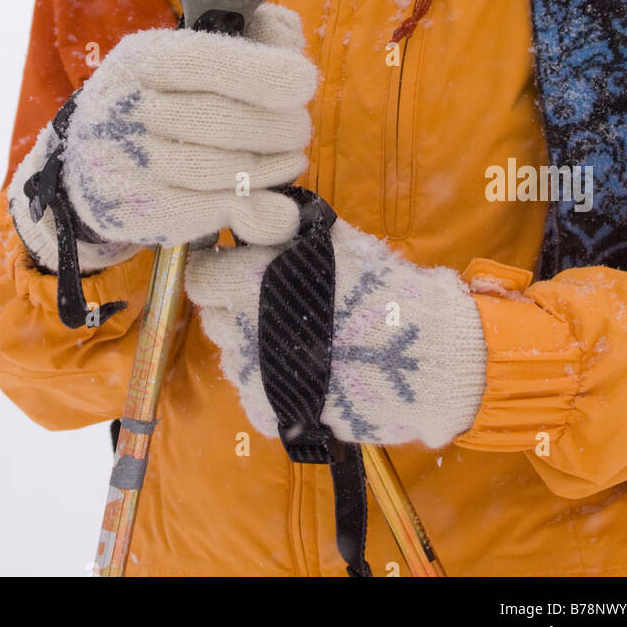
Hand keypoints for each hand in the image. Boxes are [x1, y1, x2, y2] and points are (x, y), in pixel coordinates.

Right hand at [8, 2, 317, 272]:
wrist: (92, 163)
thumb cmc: (167, 101)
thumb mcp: (196, 57)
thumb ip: (253, 35)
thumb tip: (290, 35)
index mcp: (142, 58)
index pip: (205, 62)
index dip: (261, 73)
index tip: (304, 84)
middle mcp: (123, 107)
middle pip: (221, 120)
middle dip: (278, 128)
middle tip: (299, 131)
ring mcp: (123, 163)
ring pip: (219, 170)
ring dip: (271, 168)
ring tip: (290, 160)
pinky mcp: (133, 212)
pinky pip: (209, 213)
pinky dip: (251, 208)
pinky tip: (270, 199)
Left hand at [184, 218, 487, 449]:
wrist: (427, 360)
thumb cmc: (386, 291)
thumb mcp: (337, 244)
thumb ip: (288, 231)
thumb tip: (257, 213)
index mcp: (252, 282)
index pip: (200, 277)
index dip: (217, 271)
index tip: (235, 268)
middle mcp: (244, 331)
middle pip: (215, 317)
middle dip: (235, 306)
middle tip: (274, 301)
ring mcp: (257, 378)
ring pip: (234, 355)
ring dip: (253, 343)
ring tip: (298, 336)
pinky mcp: (274, 413)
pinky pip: (256, 390)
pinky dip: (272, 379)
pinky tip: (308, 366)